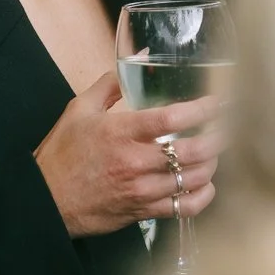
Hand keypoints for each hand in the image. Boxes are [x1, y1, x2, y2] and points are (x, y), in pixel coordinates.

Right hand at [33, 72, 223, 238]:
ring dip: (212, 164)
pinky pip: (184, 208)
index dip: (202, 109)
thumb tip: (133, 62)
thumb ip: (108, 85)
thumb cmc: (61, 155)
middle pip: (193, 151)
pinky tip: (205, 184)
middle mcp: (135, 162)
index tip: (218, 101)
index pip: (172, 118)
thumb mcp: (78, 110)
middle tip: (228, 127)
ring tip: (215, 152)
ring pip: (193, 179)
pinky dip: (202, 196)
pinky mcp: (143, 212)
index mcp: (120, 133)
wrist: (46, 201)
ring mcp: (142, 190)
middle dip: (218, 137)